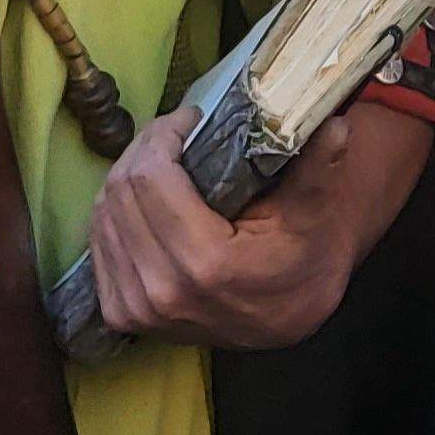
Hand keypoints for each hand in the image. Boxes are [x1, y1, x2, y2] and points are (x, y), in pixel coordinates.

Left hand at [87, 104, 384, 349]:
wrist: (289, 316)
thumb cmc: (302, 258)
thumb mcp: (313, 214)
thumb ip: (318, 170)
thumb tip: (335, 126)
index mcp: (205, 265)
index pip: (151, 178)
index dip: (164, 136)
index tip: (190, 118)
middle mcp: (162, 291)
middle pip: (122, 191)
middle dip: (145, 148)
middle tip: (175, 132)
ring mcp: (137, 308)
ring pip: (104, 214)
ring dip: (127, 175)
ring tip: (161, 158)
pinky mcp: (122, 314)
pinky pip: (99, 243)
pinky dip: (114, 210)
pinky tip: (144, 196)